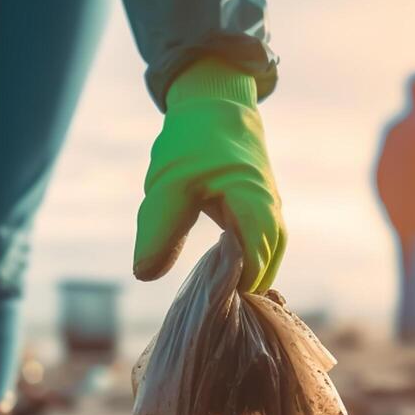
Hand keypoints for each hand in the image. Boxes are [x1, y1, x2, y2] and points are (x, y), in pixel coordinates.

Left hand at [134, 59, 285, 292]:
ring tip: (224, 300)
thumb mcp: (168, 185)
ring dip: (250, 275)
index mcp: (252, 202)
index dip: (240, 283)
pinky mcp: (260, 206)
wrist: (214, 101)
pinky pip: (263, 241)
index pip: (256, 257)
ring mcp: (269, 206)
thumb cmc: (192, 141)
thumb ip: (159, 231)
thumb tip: (144, 274)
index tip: (217, 303)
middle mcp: (270, 207)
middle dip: (248, 287)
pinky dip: (250, 261)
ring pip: (269, 252)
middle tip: (219, 313)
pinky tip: (226, 275)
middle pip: (268, 260)